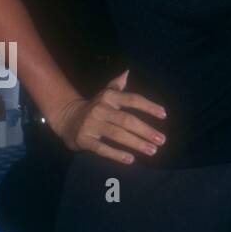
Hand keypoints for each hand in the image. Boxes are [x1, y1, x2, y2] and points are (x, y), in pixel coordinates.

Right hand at [51, 70, 166, 164]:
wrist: (66, 118)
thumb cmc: (95, 106)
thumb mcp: (105, 93)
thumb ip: (117, 85)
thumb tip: (127, 72)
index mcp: (108, 96)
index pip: (132, 99)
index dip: (149, 106)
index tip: (164, 115)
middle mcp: (100, 109)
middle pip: (127, 120)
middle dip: (146, 131)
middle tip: (162, 140)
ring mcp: (91, 125)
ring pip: (118, 135)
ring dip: (137, 143)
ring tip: (152, 151)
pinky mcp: (84, 140)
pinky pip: (102, 149)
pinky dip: (117, 155)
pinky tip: (131, 160)